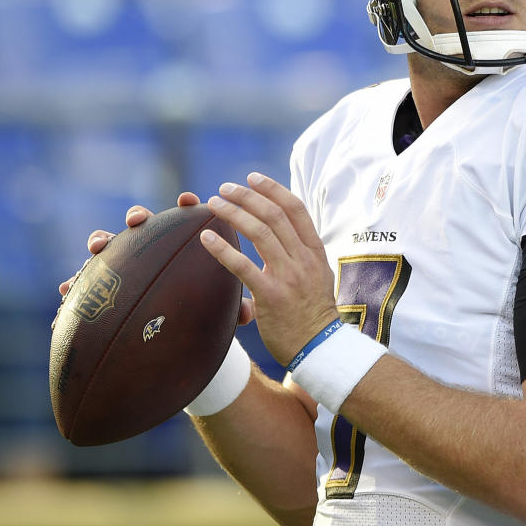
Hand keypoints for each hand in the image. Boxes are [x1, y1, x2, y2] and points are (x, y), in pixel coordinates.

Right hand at [57, 191, 256, 326]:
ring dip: (101, 239)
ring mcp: (127, 264)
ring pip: (111, 244)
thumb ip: (235, 309)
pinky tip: (65, 288)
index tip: (189, 200)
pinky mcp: (105, 285)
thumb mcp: (220, 313)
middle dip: (138, 215)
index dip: (186, 206)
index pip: (186, 219)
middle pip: (144, 224)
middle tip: (138, 220)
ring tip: (97, 247)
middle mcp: (153, 249)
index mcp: (183, 248)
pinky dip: (74, 282)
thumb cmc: (202, 313)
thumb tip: (248, 314)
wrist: (176, 337)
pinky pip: (86, 281)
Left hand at [200, 173, 338, 366]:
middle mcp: (303, 259)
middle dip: (248, 196)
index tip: (254, 178)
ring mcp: (289, 276)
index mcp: (315, 252)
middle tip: (225, 188)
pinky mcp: (271, 295)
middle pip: (275, 215)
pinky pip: (242, 265)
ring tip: (213, 203)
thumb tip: (278, 242)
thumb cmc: (312, 315)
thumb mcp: (317, 277)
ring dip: (233, 212)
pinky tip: (205, 237)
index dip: (274, 189)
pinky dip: (222, 248)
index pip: (296, 210)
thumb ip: (299, 257)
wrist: (319, 347)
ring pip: (260, 232)